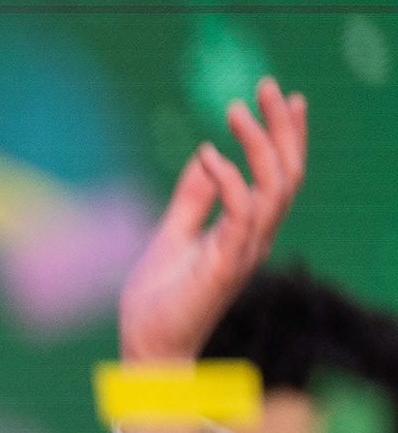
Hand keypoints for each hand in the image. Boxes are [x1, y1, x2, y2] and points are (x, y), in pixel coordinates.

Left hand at [117, 78, 306, 370]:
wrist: (146, 345)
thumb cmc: (160, 297)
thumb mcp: (173, 234)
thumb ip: (193, 198)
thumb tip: (206, 156)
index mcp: (246, 229)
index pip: (278, 175)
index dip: (284, 136)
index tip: (278, 97)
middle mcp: (255, 238)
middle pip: (286, 174)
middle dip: (282, 129)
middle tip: (267, 86)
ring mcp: (244, 251)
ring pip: (274, 189)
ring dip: (259, 146)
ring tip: (236, 111)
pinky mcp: (225, 265)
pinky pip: (240, 215)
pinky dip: (229, 181)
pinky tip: (210, 155)